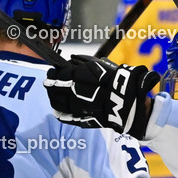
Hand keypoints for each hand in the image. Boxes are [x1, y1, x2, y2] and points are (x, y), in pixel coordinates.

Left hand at [44, 55, 159, 138]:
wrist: (129, 102)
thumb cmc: (116, 81)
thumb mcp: (101, 65)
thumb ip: (83, 62)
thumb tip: (70, 59)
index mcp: (82, 76)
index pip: (61, 74)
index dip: (54, 72)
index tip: (52, 71)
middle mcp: (77, 91)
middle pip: (56, 87)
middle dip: (50, 83)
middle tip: (48, 80)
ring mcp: (78, 107)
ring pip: (57, 102)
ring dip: (52, 96)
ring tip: (52, 93)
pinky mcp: (81, 118)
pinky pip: (64, 116)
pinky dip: (58, 111)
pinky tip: (57, 107)